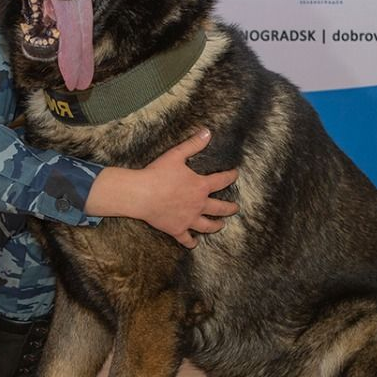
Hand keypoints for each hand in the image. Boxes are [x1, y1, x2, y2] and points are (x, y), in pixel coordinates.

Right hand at [84, 128, 238, 248]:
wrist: (141, 195)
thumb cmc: (157, 174)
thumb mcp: (176, 155)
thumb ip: (193, 144)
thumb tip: (208, 132)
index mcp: (200, 187)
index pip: (221, 181)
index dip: (230, 176)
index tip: (235, 174)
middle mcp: (198, 205)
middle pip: (220, 208)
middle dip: (229, 208)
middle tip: (235, 208)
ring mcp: (189, 219)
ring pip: (207, 226)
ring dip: (216, 225)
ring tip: (221, 225)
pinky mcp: (177, 229)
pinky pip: (187, 239)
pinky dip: (191, 242)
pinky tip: (194, 244)